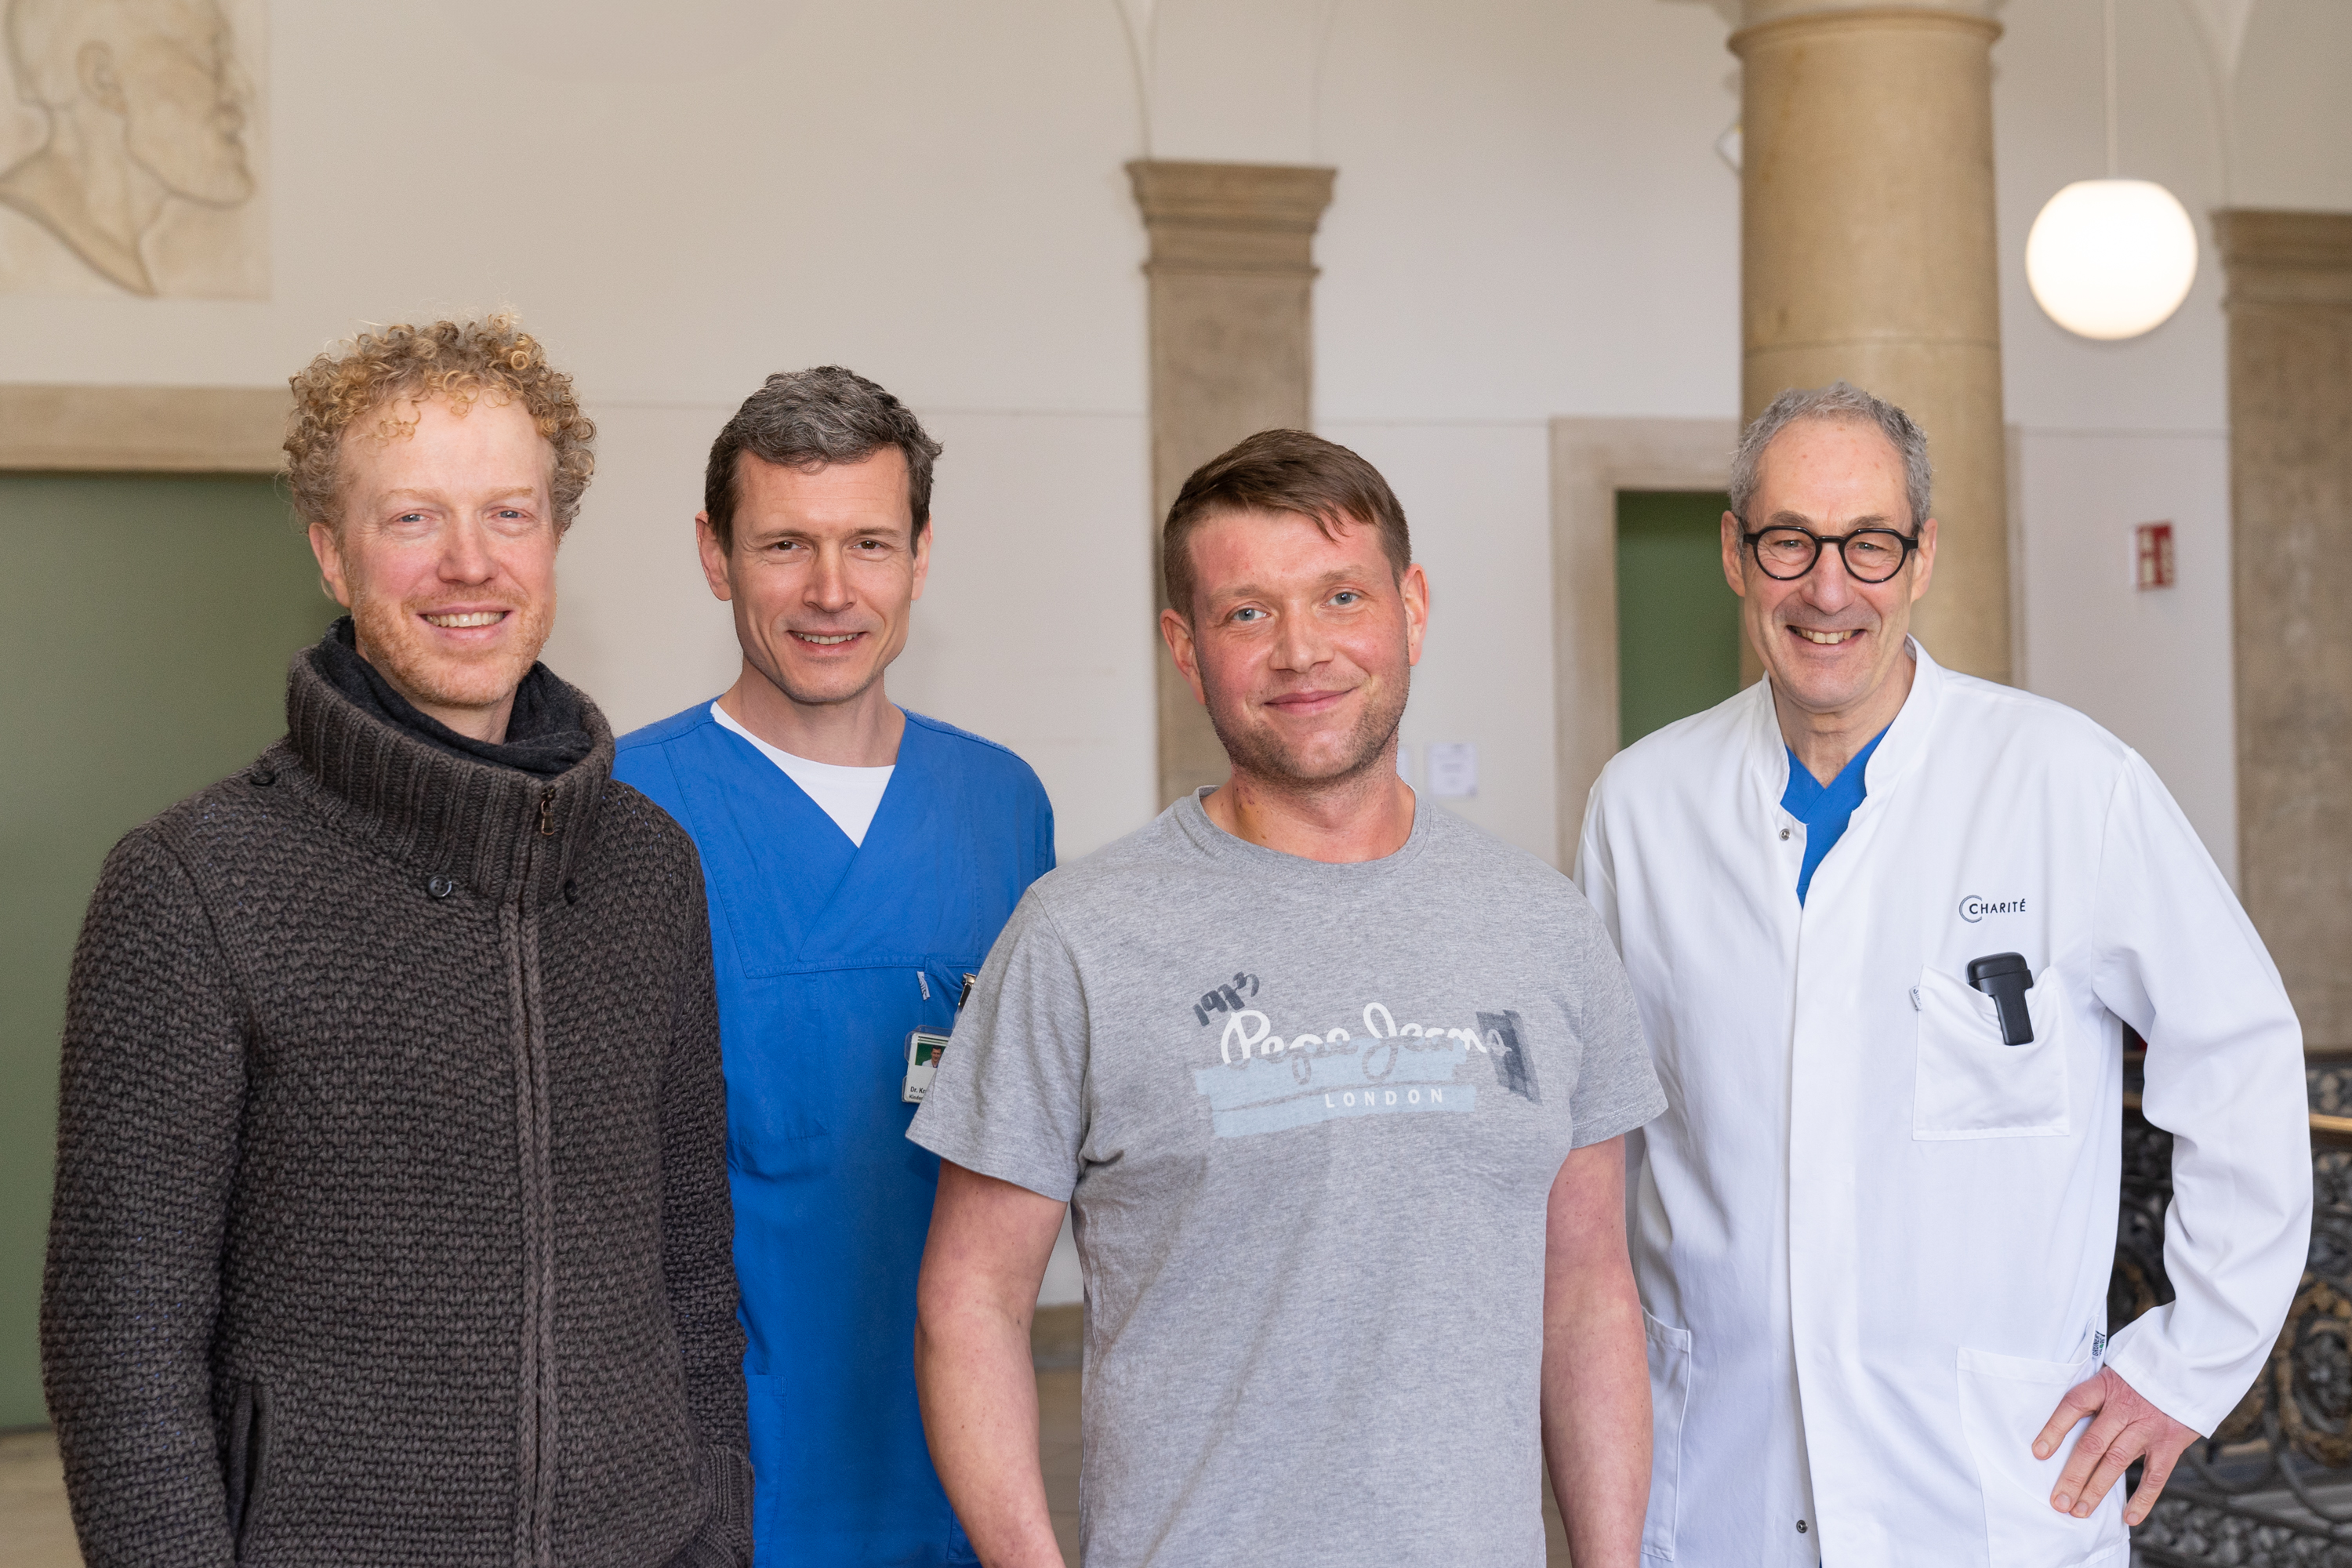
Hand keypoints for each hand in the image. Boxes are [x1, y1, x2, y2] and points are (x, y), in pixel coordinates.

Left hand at [2034, 1365, 2198, 1525]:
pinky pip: (2155, 1476)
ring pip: (2117, 1462)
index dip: (2055, 1429)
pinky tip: (2128, 1517)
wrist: (2184, 1370)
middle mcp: (2124, 1408)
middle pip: (2093, 1444)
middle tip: (2058, 1501)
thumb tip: (2061, 1429)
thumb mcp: (2111, 1374)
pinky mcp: (2169, 1444)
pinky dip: (2142, 1499)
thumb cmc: (2138, 1377)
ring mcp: (2147, 1427)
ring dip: (2096, 1489)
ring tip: (2080, 1510)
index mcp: (2104, 1387)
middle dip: (2073, 1476)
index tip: (2039, 1453)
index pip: (2073, 1406)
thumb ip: (2092, 1396)